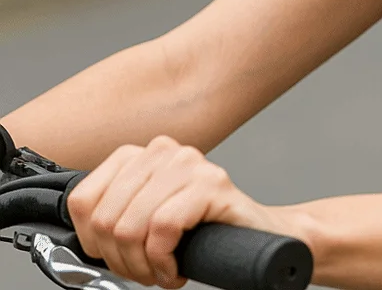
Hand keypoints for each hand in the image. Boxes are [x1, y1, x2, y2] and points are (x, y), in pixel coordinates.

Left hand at [66, 135, 293, 287]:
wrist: (262, 240)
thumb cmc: (202, 235)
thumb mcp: (148, 220)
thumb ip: (117, 214)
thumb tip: (78, 232)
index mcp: (144, 155)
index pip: (84, 199)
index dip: (92, 242)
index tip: (116, 257)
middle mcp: (166, 151)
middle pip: (105, 219)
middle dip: (121, 261)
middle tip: (145, 271)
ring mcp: (192, 164)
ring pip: (130, 225)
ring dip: (143, 266)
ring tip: (162, 271)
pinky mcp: (213, 183)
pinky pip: (163, 228)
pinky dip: (163, 260)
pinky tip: (176, 267)